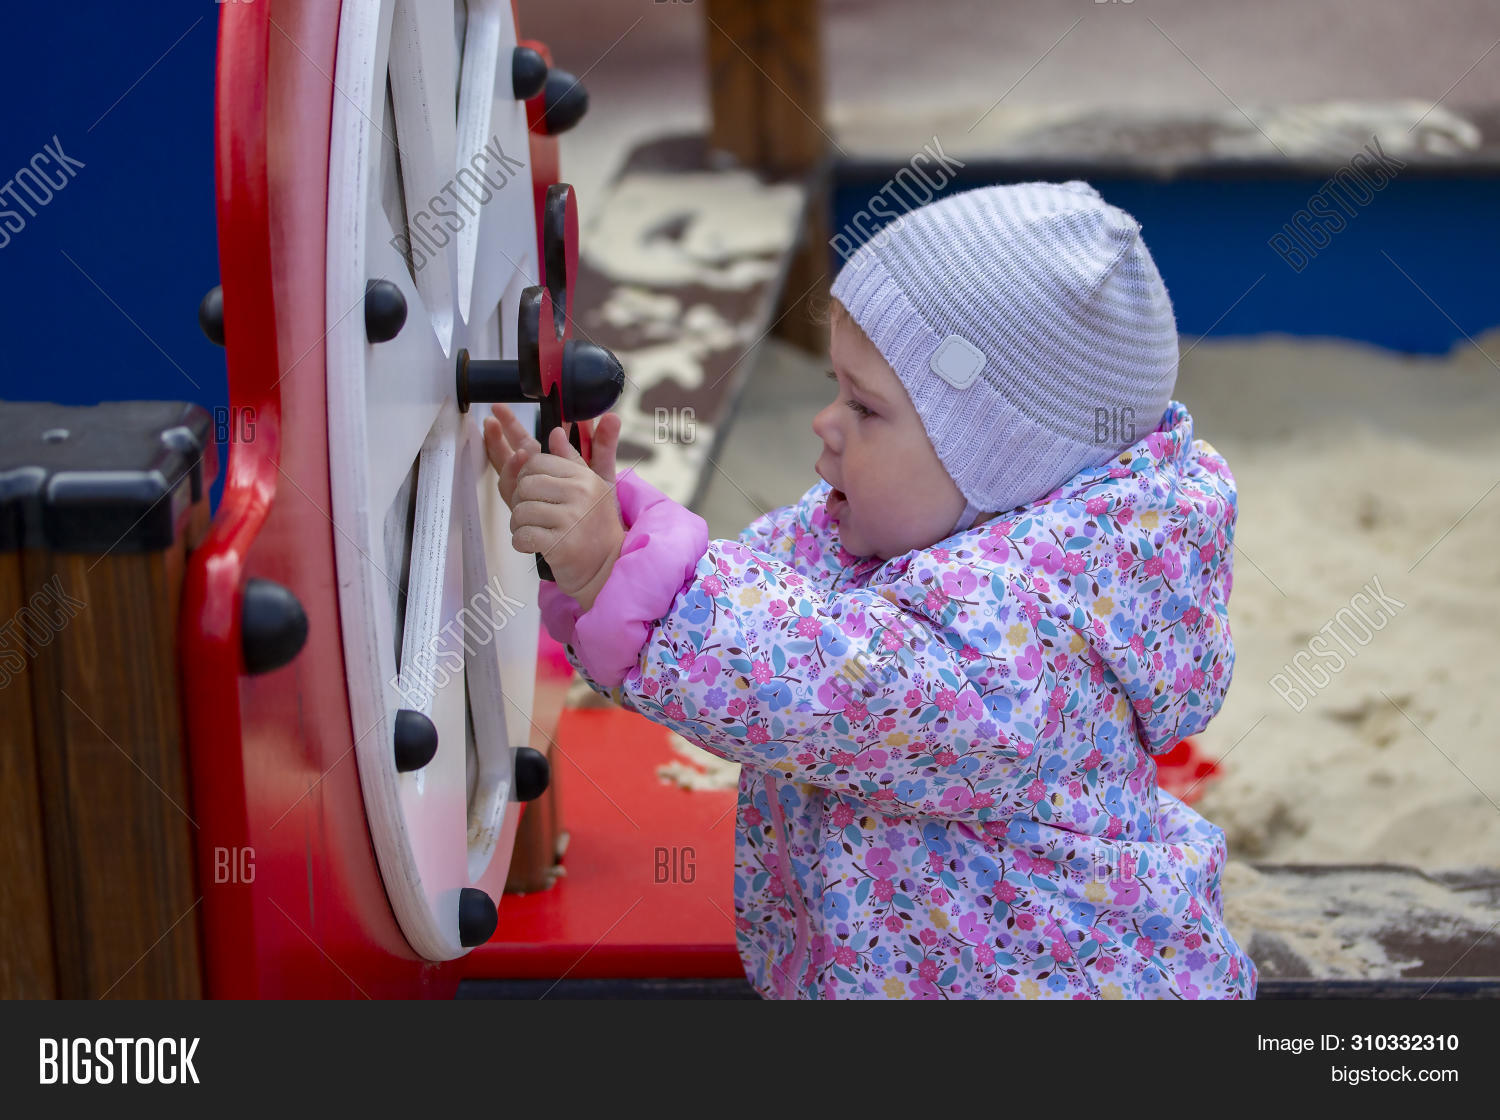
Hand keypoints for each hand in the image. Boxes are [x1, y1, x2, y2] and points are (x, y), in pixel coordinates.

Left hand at [482, 403, 625, 610]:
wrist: (606, 567)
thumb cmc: (593, 527)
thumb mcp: (589, 488)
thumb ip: (571, 459)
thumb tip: (555, 431)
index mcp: (583, 477)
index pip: (536, 462)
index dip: (527, 478)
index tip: (536, 494)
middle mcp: (579, 493)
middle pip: (525, 485)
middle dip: (521, 502)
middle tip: (533, 516)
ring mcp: (571, 519)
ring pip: (520, 511)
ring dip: (520, 525)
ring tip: (535, 531)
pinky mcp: (561, 544)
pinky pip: (523, 536)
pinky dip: (521, 543)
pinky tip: (533, 545)